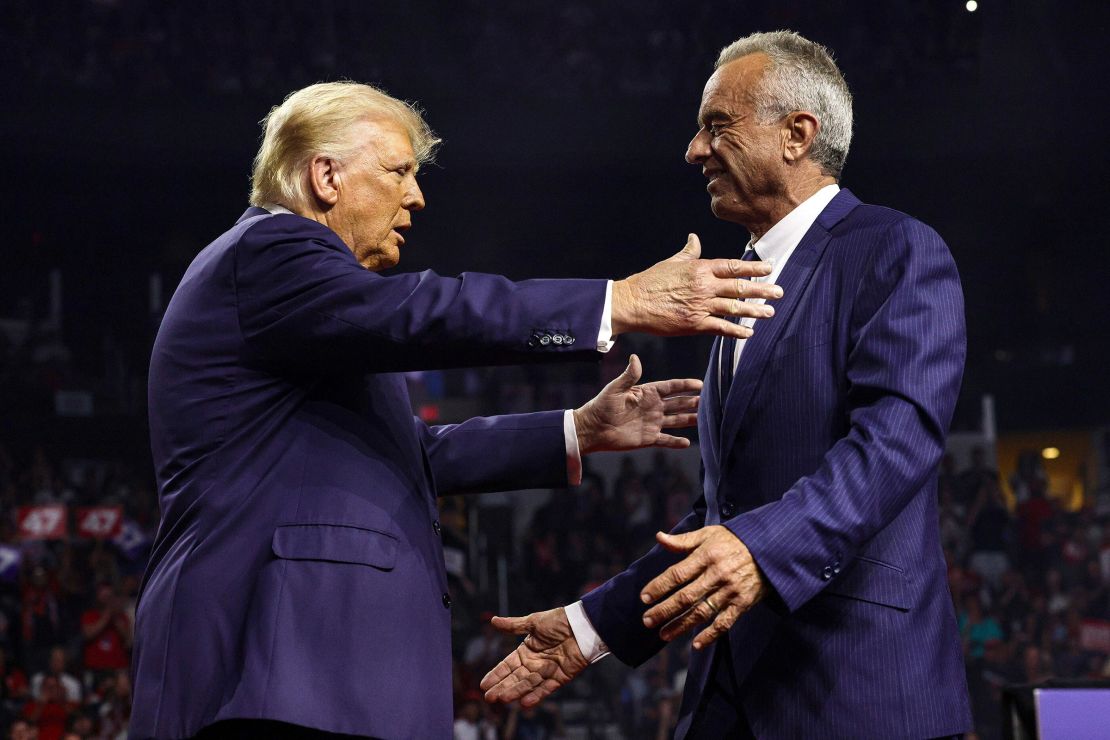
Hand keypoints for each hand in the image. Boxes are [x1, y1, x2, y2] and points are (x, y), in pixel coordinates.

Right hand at [480, 607, 588, 706]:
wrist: (582, 626)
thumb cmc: (558, 621)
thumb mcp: (533, 622)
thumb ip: (513, 626)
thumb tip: (492, 620)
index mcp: (526, 651)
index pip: (507, 665)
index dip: (496, 674)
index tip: (483, 684)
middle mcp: (534, 663)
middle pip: (515, 678)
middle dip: (502, 687)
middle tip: (489, 697)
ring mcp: (546, 672)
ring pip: (528, 685)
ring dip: (515, 692)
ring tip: (502, 698)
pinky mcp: (560, 678)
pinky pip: (546, 689)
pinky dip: (536, 696)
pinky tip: (525, 703)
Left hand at [573, 354, 700, 453]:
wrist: (593, 429)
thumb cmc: (602, 405)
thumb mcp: (615, 388)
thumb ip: (629, 375)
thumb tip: (635, 357)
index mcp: (647, 393)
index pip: (671, 387)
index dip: (685, 385)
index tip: (700, 384)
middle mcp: (653, 407)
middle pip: (678, 403)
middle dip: (692, 401)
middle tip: (709, 401)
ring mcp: (652, 423)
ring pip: (676, 420)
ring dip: (689, 419)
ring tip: (704, 419)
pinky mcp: (648, 438)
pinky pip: (666, 440)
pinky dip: (676, 442)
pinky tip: (688, 442)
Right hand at [610, 234, 781, 337]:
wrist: (633, 302)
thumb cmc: (650, 281)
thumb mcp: (672, 262)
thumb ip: (688, 252)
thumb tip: (694, 238)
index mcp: (700, 269)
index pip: (733, 266)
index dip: (754, 267)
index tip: (770, 267)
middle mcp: (704, 286)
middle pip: (740, 287)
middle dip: (762, 290)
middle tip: (779, 292)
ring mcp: (701, 306)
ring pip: (735, 308)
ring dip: (755, 311)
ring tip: (770, 312)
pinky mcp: (694, 324)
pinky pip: (721, 328)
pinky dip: (737, 331)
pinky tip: (749, 333)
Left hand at [640, 526, 766, 649]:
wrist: (771, 549)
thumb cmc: (735, 540)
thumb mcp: (709, 533)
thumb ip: (683, 540)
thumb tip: (659, 537)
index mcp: (706, 556)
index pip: (677, 574)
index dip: (659, 586)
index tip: (644, 597)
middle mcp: (717, 574)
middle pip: (686, 597)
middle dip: (664, 610)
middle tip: (647, 621)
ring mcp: (730, 591)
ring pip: (701, 612)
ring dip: (681, 625)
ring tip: (664, 634)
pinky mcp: (743, 603)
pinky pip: (725, 622)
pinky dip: (711, 635)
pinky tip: (696, 644)